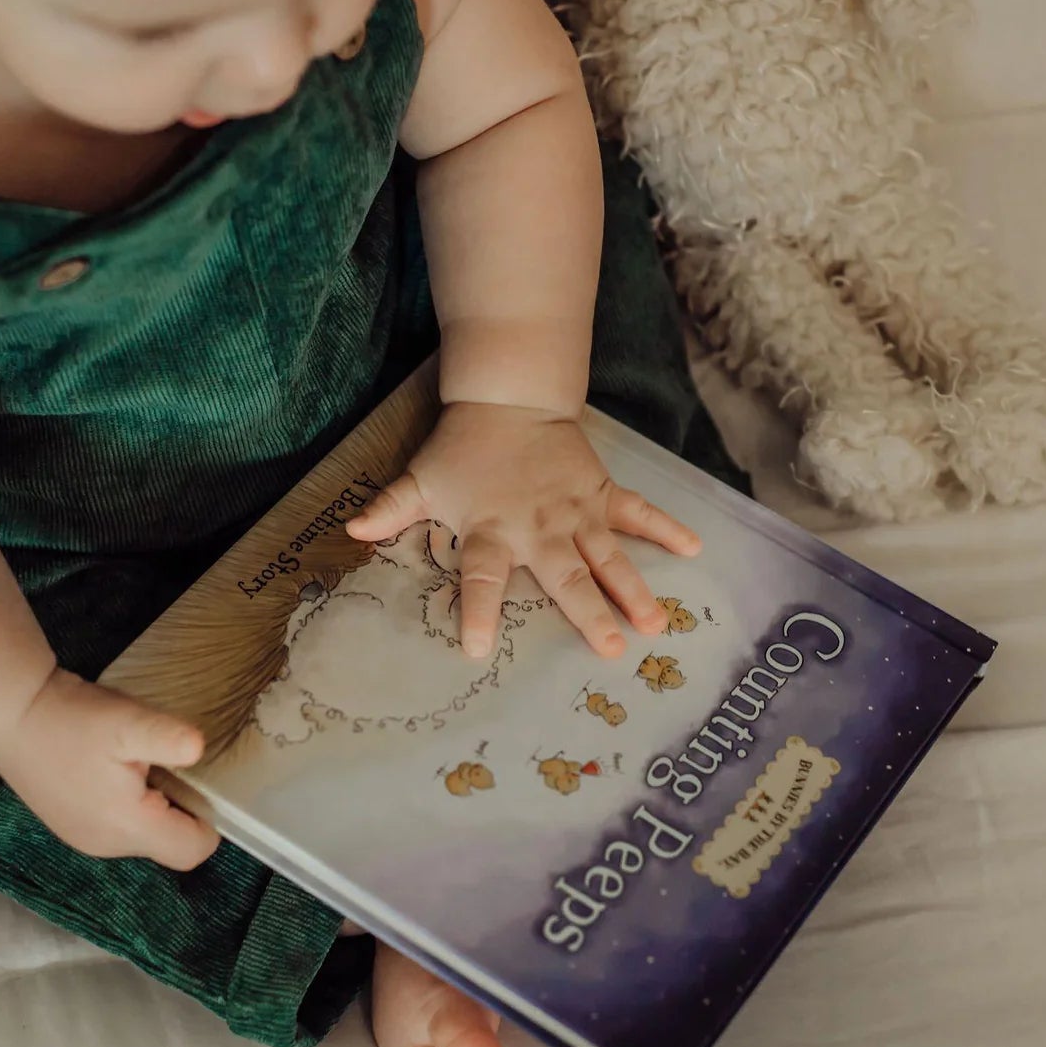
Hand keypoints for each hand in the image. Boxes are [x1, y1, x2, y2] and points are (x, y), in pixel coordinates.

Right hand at [0, 669, 219, 868]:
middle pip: (169, 844)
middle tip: (161, 763)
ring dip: (152, 803)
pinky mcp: (72, 826)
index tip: (195, 780)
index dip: (207, 819)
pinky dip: (127, 802)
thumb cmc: (71, 719)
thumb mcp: (127, 722)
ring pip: (143, 834)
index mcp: (128, 828)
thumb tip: (199, 748)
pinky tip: (111, 768)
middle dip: (178, 807)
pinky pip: (118, 826)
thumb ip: (168, 738)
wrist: (10, 715)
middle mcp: (108, 846)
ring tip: (134, 762)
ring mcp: (86, 840)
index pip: (192, 851)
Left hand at [346, 401, 700, 658]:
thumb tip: (350, 533)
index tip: (476, 648)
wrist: (508, 398)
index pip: (479, 578)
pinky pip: (638, 513)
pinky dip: (666, 527)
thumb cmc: (462, 449)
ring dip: (633, 588)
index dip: (476, 612)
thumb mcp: (420, 480)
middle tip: (611, 648)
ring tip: (656, 623)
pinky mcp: (601, 493)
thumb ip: (389, 510)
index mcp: (491, 531)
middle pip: (564, 576)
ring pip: (608, 556)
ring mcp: (576, 512)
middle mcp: (539, 528)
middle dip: (588, 612)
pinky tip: (695, 547)